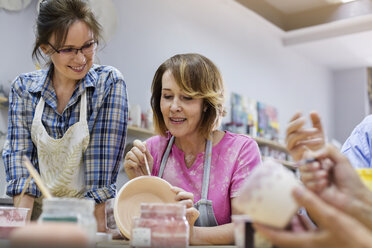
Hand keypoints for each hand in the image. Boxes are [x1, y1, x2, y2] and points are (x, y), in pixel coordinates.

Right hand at [123, 139, 153, 178]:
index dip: (139, 144)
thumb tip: (144, 142)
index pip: (136, 142)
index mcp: (138, 150)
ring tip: (140, 164)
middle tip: (144, 161)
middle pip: (134, 148)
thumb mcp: (149, 159)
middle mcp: (132, 153)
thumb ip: (146, 151)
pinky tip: (137, 167)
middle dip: (140, 155)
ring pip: (130, 154)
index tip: (144, 150)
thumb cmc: (147, 169)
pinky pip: (129, 161)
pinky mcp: (126, 165)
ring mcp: (128, 159)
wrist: (144, 179)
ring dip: (137, 159)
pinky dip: (134, 164)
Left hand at [170, 186, 199, 241]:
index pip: (182, 191)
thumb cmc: (174, 219)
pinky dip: (188, 210)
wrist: (183, 230)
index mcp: (183, 200)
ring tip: (178, 206)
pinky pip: (194, 210)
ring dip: (184, 202)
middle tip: (175, 199)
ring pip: (190, 201)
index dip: (177, 189)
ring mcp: (192, 208)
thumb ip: (166, 207)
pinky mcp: (195, 214)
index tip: (171, 189)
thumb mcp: (170, 211)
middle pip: (189, 195)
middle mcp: (188, 203)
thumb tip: (151, 205)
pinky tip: (183, 212)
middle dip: (182, 194)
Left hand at [254, 187, 371, 247]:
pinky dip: (300, 222)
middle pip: (284, 236)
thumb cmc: (353, 238)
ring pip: (295, 234)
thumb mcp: (332, 218)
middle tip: (264, 213)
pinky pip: (307, 231)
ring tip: (279, 209)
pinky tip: (300, 213)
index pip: (278, 238)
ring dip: (287, 223)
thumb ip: (312, 203)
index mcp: (306, 243)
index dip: (264, 229)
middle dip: (273, 225)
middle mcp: (308, 245)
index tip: (253, 220)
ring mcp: (316, 244)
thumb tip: (294, 188)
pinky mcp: (324, 241)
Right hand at [286, 112, 324, 160]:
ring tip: (316, 131)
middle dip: (295, 124)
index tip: (300, 112)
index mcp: (294, 135)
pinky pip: (298, 149)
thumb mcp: (319, 134)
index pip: (290, 125)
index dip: (293, 118)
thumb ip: (317, 123)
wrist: (322, 164)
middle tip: (305, 120)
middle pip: (288, 130)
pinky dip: (307, 143)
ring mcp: (292, 150)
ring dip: (303, 133)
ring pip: (292, 138)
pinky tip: (318, 140)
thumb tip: (312, 111)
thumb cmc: (319, 148)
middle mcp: (290, 142)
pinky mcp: (296, 158)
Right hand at [300, 144, 364, 197]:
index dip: (309, 157)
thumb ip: (329, 150)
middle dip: (310, 166)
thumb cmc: (350, 178)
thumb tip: (312, 152)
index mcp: (322, 162)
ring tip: (326, 178)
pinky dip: (316, 184)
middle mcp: (315, 170)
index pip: (307, 155)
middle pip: (302, 165)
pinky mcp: (312, 191)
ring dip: (314, 175)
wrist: (353, 195)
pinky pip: (306, 185)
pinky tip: (325, 185)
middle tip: (319, 168)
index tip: (316, 159)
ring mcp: (313, 181)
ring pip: (303, 175)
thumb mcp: (342, 159)